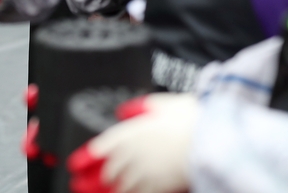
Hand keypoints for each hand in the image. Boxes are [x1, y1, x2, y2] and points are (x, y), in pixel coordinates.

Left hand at [68, 94, 198, 192]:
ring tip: (104, 192)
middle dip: (101, 178)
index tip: (75, 165)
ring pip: (122, 187)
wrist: (212, 138)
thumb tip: (125, 112)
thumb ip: (140, 108)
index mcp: (129, 132)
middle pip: (110, 171)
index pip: (101, 147)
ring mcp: (145, 173)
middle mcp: (132, 154)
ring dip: (114, 190)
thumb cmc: (190, 117)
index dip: (86, 158)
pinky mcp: (159, 187)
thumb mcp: (161, 104)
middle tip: (90, 183)